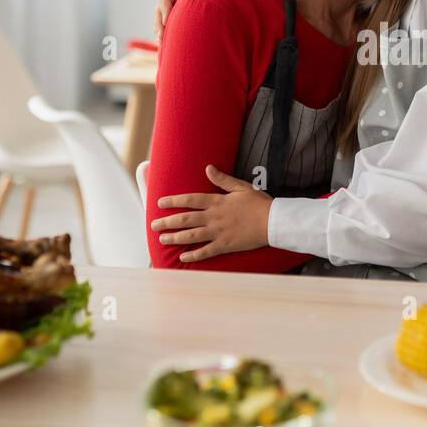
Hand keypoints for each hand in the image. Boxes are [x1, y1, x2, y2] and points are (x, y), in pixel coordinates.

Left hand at [149, 165, 271, 260]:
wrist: (273, 221)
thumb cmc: (259, 203)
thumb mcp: (241, 187)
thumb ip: (223, 179)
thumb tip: (208, 168)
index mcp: (217, 202)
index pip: (190, 200)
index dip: (174, 201)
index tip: (159, 203)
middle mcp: (214, 217)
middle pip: (186, 219)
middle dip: (168, 222)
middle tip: (154, 225)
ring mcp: (218, 232)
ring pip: (191, 236)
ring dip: (175, 238)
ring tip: (162, 239)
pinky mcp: (225, 245)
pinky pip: (206, 251)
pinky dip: (193, 255)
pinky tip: (182, 257)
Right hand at [153, 0, 221, 41]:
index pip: (166, 0)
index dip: (165, 11)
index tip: (165, 22)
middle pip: (160, 11)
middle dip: (160, 24)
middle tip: (161, 37)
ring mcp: (171, 5)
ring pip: (160, 18)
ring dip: (160, 29)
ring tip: (161, 42)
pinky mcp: (174, 13)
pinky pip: (164, 23)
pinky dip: (164, 31)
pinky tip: (164, 43)